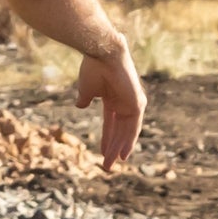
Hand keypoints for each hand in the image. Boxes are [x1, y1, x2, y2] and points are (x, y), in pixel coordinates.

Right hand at [71, 46, 148, 166]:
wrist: (101, 53)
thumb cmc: (93, 68)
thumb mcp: (86, 89)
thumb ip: (85, 99)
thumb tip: (80, 105)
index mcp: (113, 99)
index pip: (111, 124)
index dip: (107, 138)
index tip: (102, 152)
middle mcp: (125, 102)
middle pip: (119, 131)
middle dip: (112, 148)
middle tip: (107, 165)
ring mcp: (132, 103)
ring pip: (126, 132)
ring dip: (119, 148)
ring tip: (112, 164)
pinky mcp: (137, 103)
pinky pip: (133, 127)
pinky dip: (129, 141)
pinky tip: (123, 154)